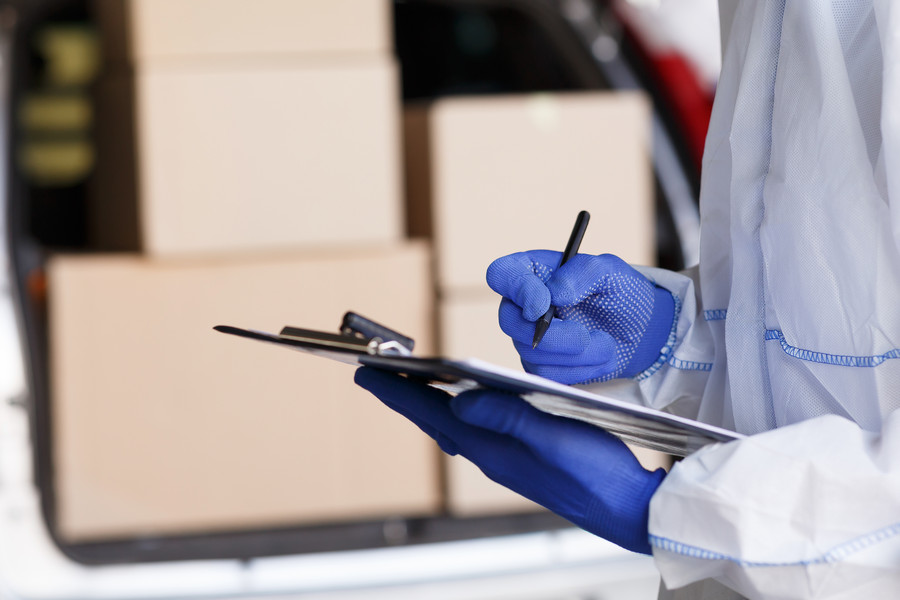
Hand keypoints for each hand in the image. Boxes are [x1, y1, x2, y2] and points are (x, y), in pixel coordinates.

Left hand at [355, 367, 665, 554]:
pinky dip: (460, 416)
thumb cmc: (598, 474)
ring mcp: (508, 462)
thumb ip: (505, 417)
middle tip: (377, 375)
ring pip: (455, 429)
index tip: (365, 374)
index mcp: (493, 449)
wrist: (631, 511)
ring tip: (410, 385)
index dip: (397, 393)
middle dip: (405, 397)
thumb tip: (457, 400)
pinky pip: (478, 435)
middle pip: (436, 422)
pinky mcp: (525, 462)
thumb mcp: (552, 436)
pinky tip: (465, 408)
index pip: (432, 414)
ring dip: (429, 405)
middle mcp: (493, 458)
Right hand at [486, 250, 674, 383]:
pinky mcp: (541, 365)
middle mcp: (523, 305)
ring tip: (606, 343)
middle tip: (585, 335)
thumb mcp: (611, 271)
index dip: (517, 289)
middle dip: (551, 334)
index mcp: (534, 272)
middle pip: (509, 320)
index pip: (502, 274)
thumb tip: (555, 292)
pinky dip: (579, 369)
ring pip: (531, 352)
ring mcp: (529, 337)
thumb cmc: (621, 293)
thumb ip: (583, 271)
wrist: (641, 332)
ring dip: (576, 353)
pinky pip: (548, 374)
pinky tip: (599, 358)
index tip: (545, 303)